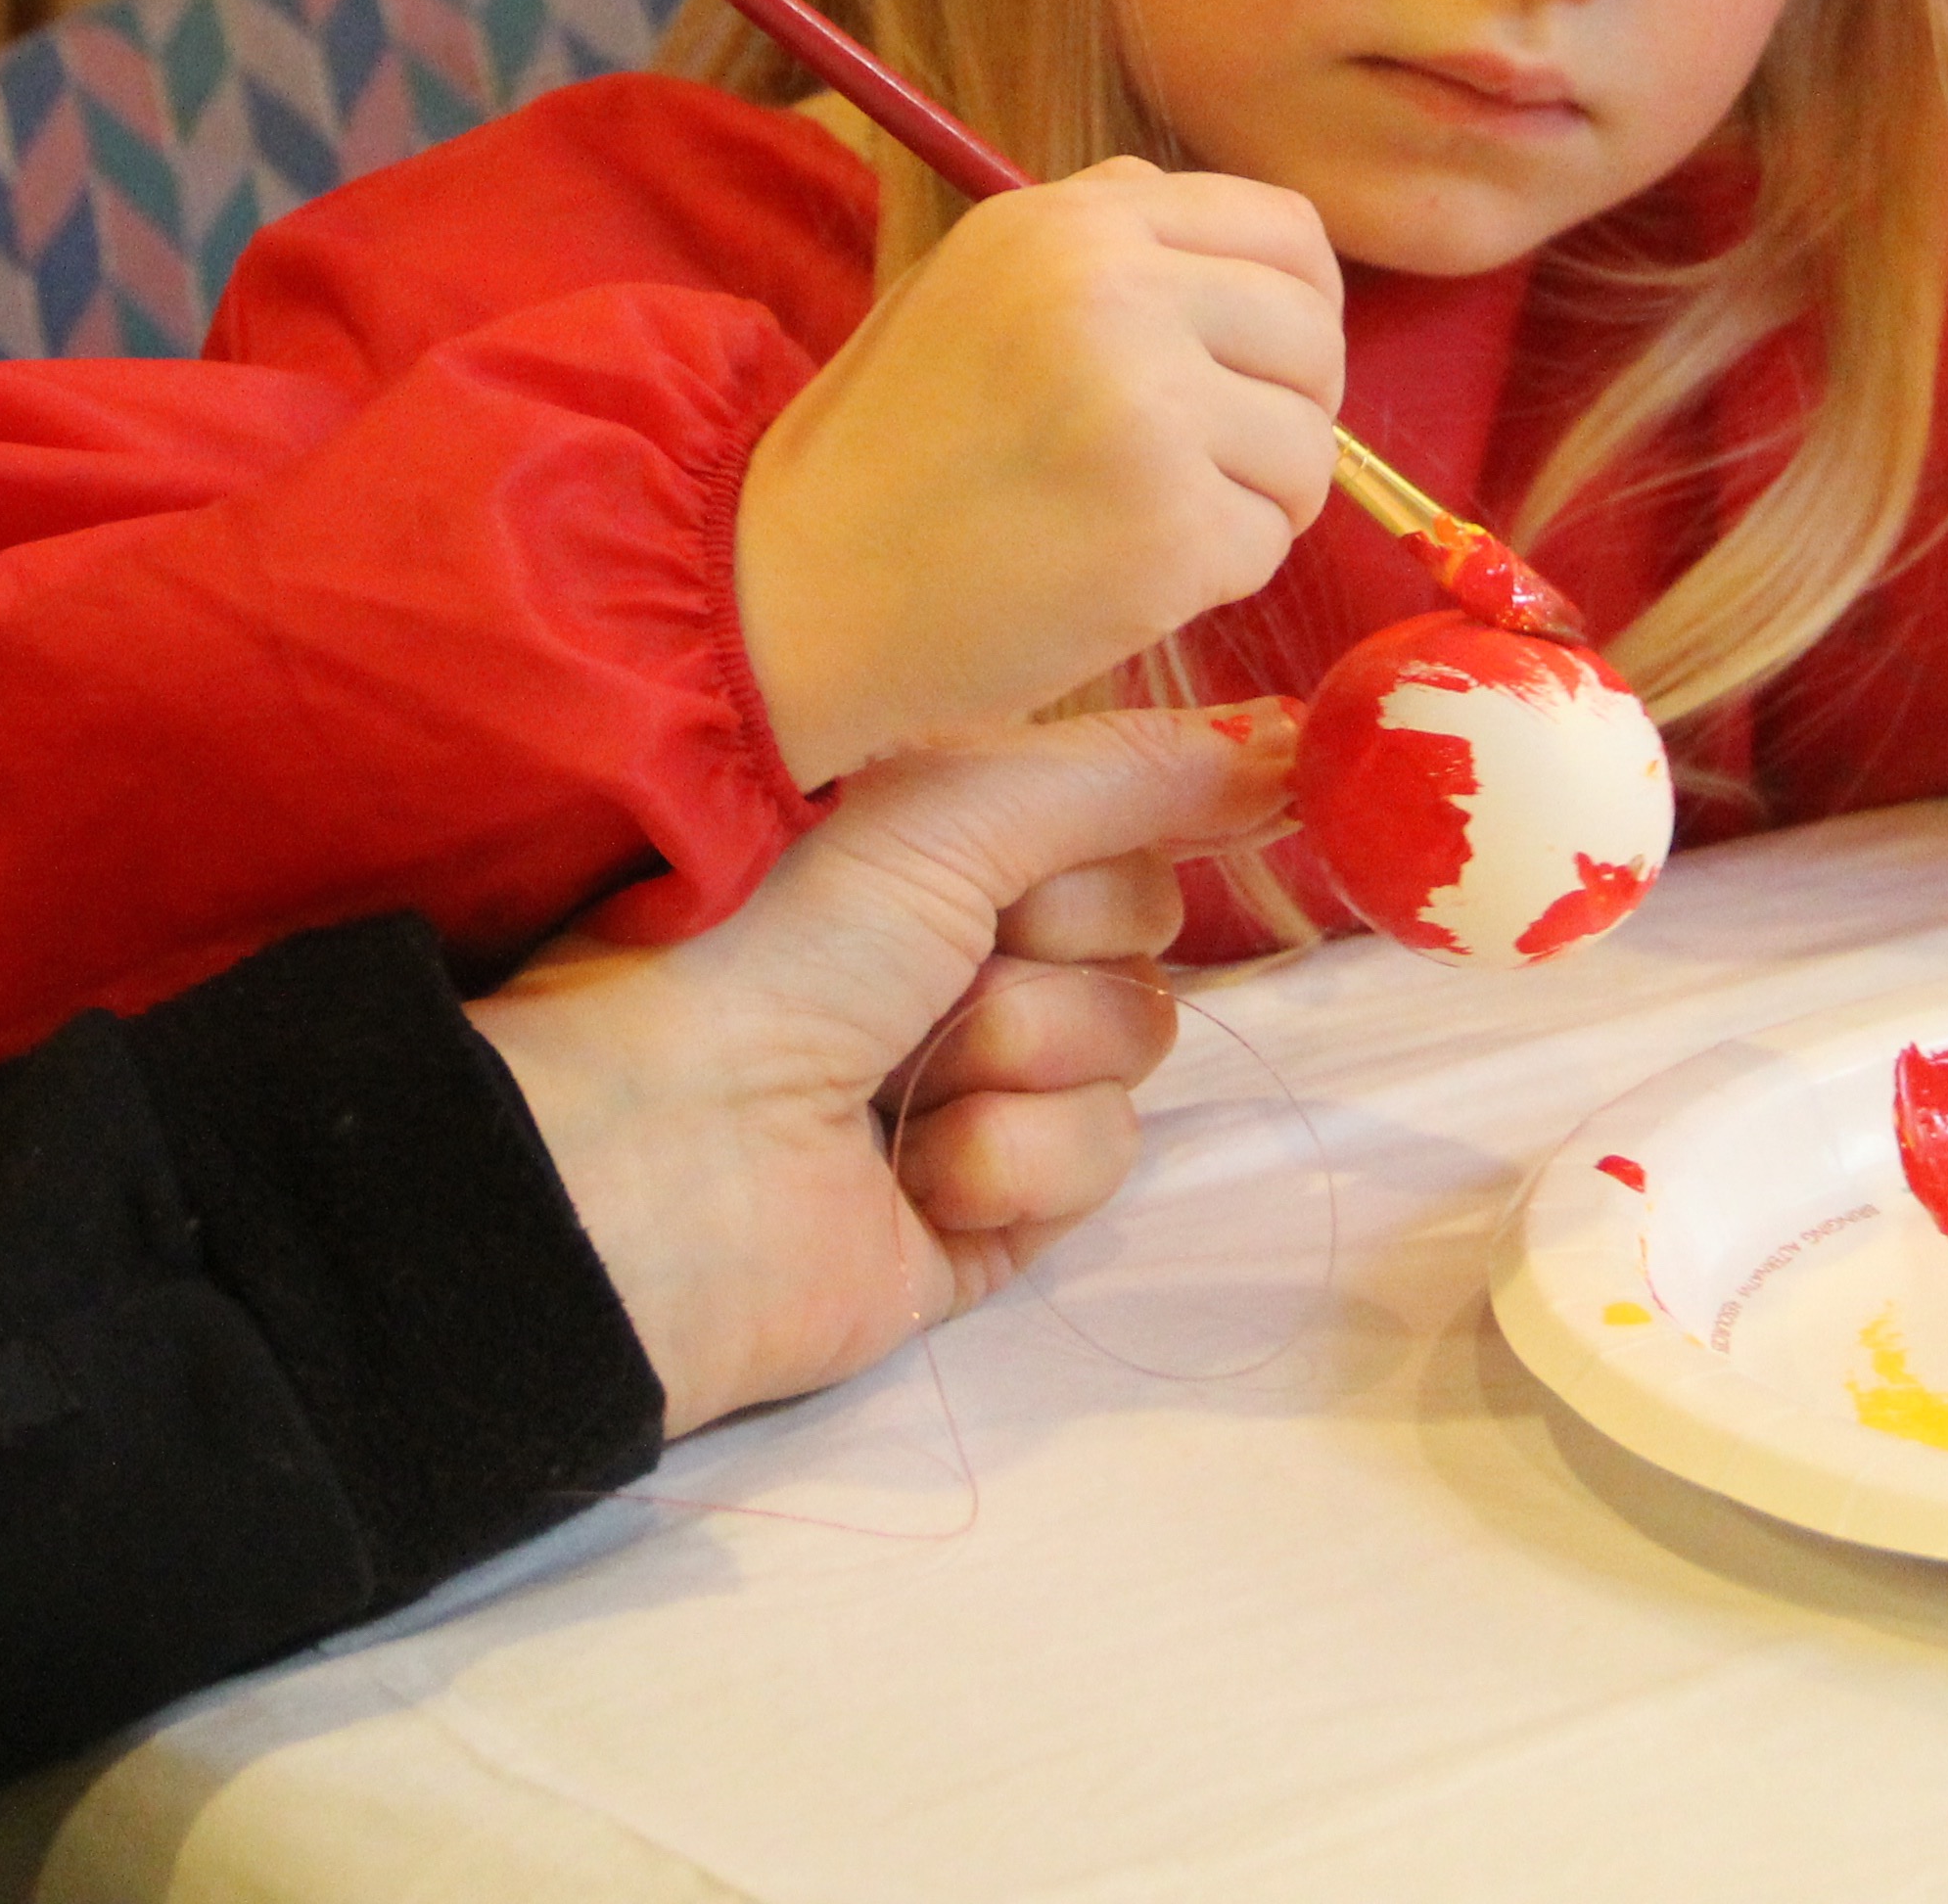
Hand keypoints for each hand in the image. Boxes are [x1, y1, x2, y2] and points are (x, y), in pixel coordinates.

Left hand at [467, 705, 1296, 1436]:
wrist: (647, 1165)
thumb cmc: (765, 944)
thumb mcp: (949, 807)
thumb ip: (1131, 772)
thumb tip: (1300, 734)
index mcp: (929, 833)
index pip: (1122, 811)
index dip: (1135, 822)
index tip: (1153, 822)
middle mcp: (954, 945)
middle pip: (1147, 929)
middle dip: (1065, 944)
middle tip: (951, 962)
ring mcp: (974, 1082)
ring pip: (1133, 1050)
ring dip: (1028, 1058)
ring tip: (904, 1077)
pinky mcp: (987, 1213)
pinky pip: (1097, 1166)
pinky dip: (1011, 1163)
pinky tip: (912, 1171)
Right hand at [734, 156, 1345, 785]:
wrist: (792, 591)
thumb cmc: (884, 450)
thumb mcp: (970, 283)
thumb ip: (1102, 244)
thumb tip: (1240, 246)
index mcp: (1071, 223)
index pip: (1286, 232)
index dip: (1297, 307)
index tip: (1257, 366)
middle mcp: (1118, 295)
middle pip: (1315, 337)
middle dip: (1287, 409)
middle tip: (1209, 463)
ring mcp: (1149, 413)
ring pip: (1307, 448)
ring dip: (1253, 501)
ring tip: (1145, 521)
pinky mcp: (1168, 532)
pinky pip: (1268, 543)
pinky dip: (1217, 573)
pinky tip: (1124, 577)